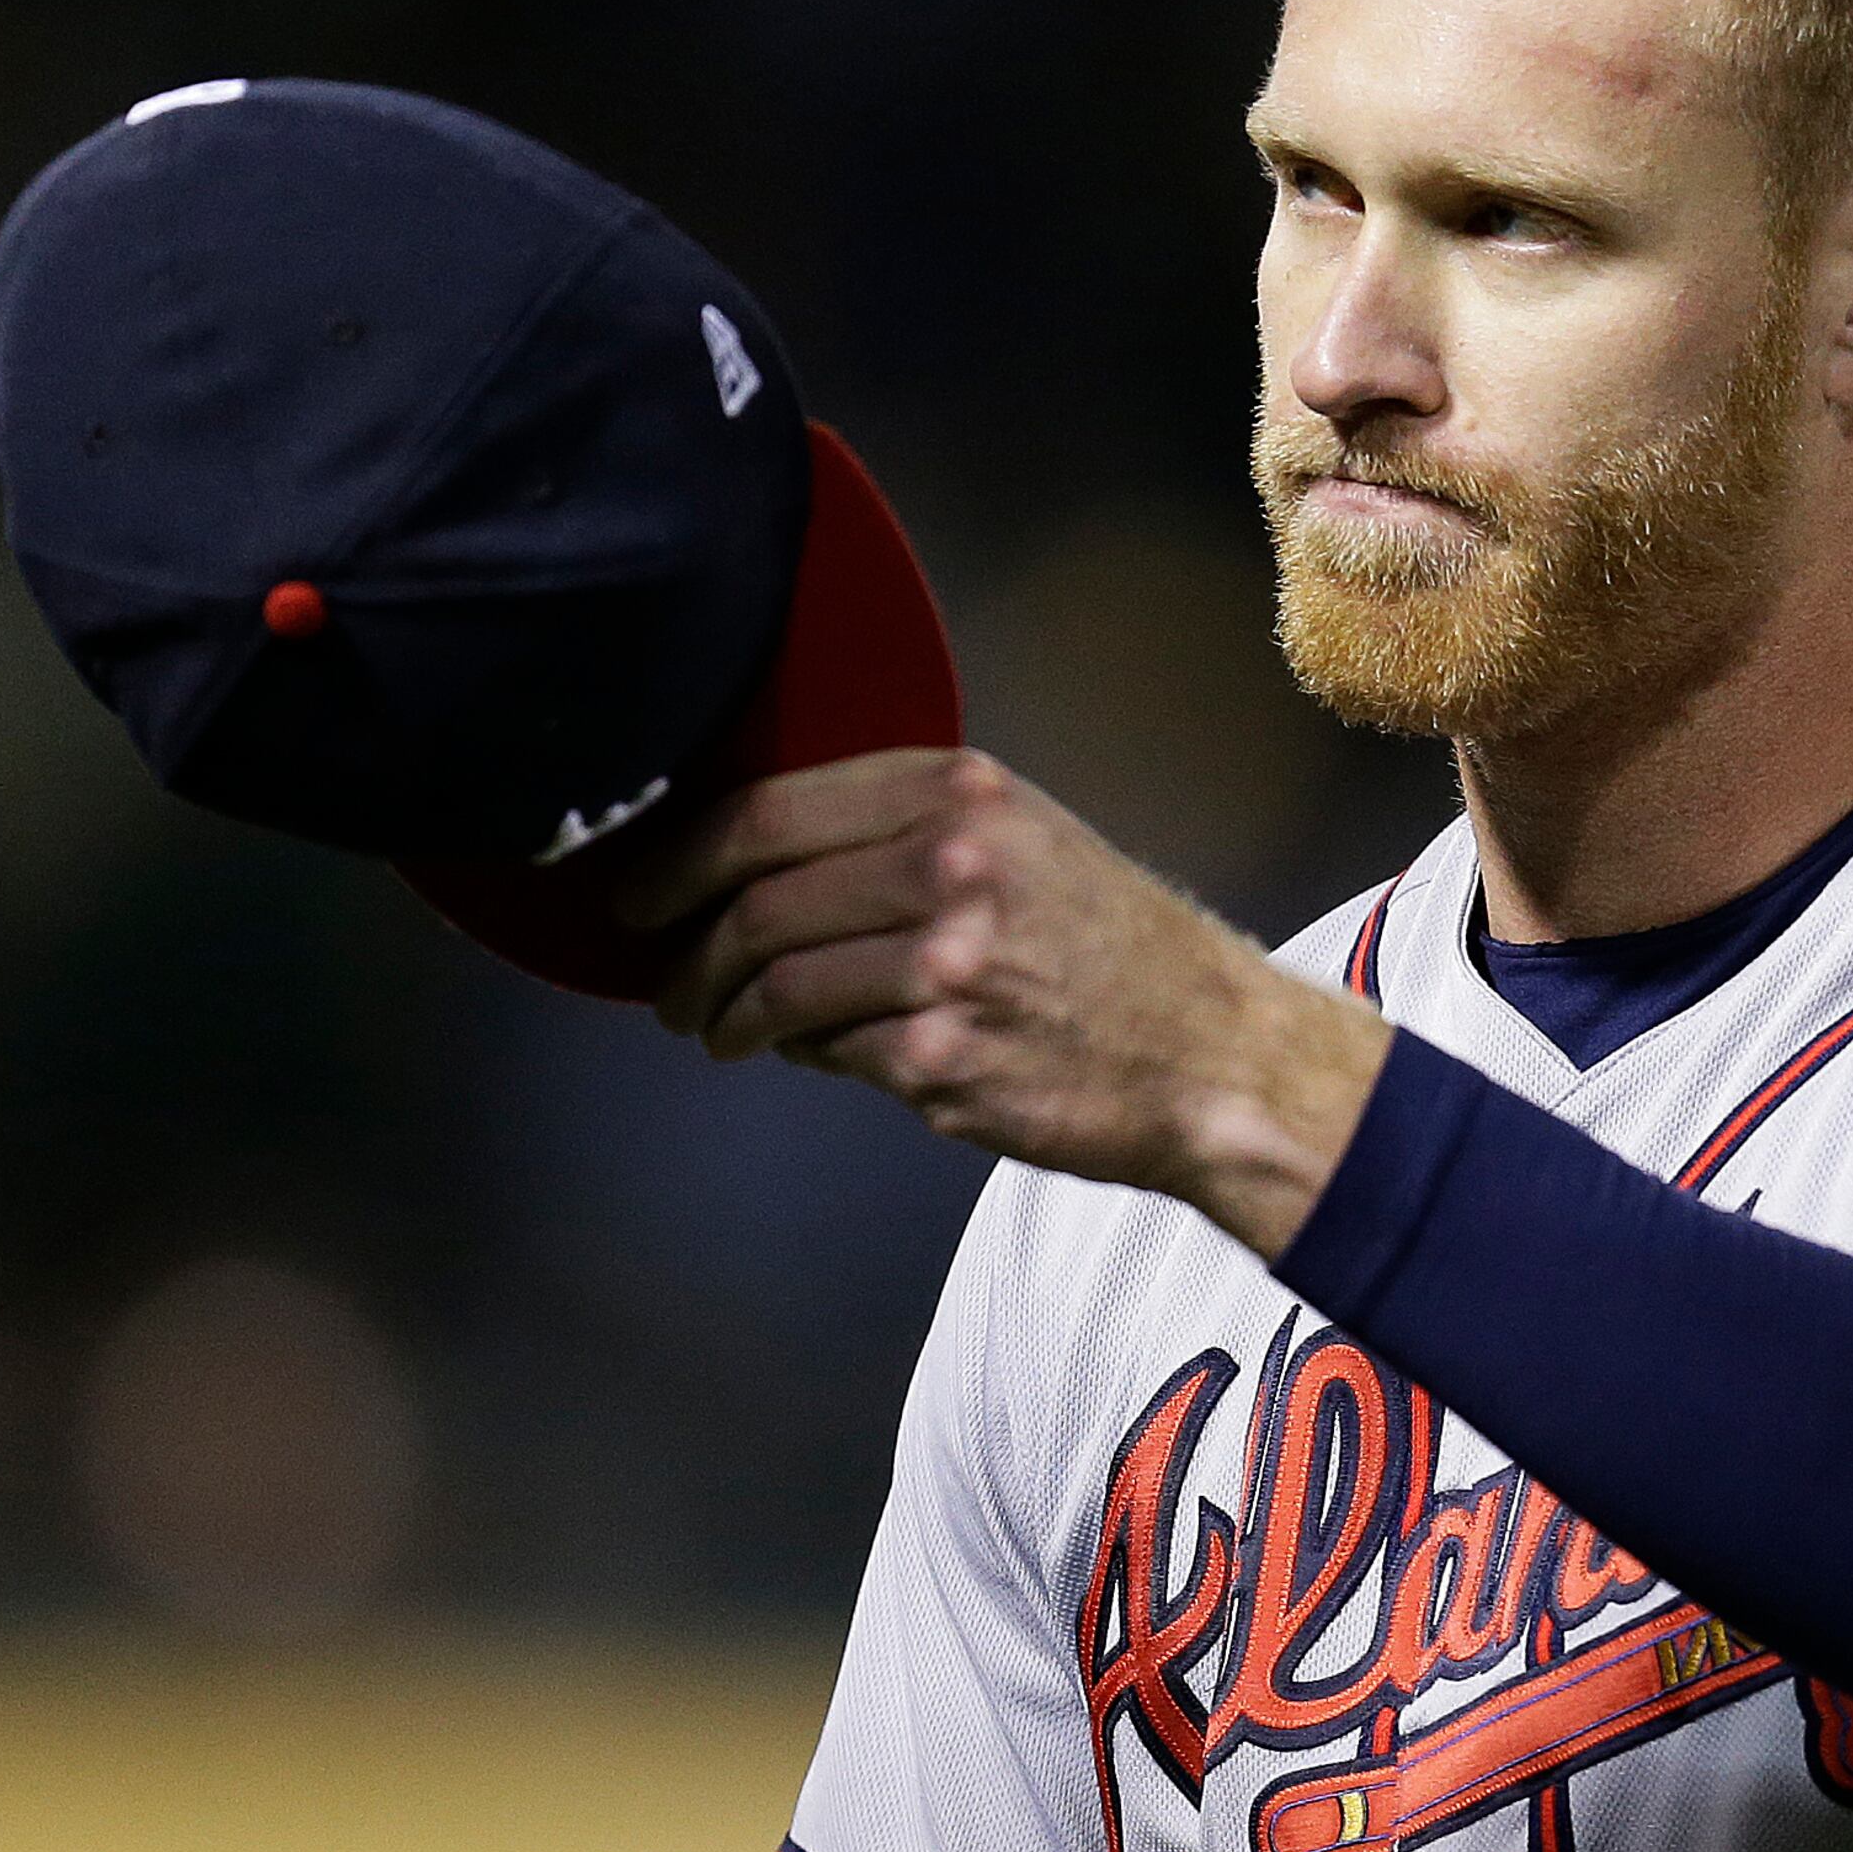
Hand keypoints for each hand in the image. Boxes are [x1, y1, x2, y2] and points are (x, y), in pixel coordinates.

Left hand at [613, 749, 1391, 1258]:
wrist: (1212, 1052)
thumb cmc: (1114, 948)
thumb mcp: (1023, 837)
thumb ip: (901, 830)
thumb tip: (757, 866)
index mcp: (959, 793)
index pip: (767, 813)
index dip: (679, 858)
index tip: (640, 890)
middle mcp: (948, 865)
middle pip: (754, 900)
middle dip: (685, 950)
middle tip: (666, 981)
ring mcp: (941, 965)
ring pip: (772, 984)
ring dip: (724, 1016)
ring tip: (715, 1030)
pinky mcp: (939, 1059)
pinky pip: (826, 1053)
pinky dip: (802, 1057)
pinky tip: (813, 1056)